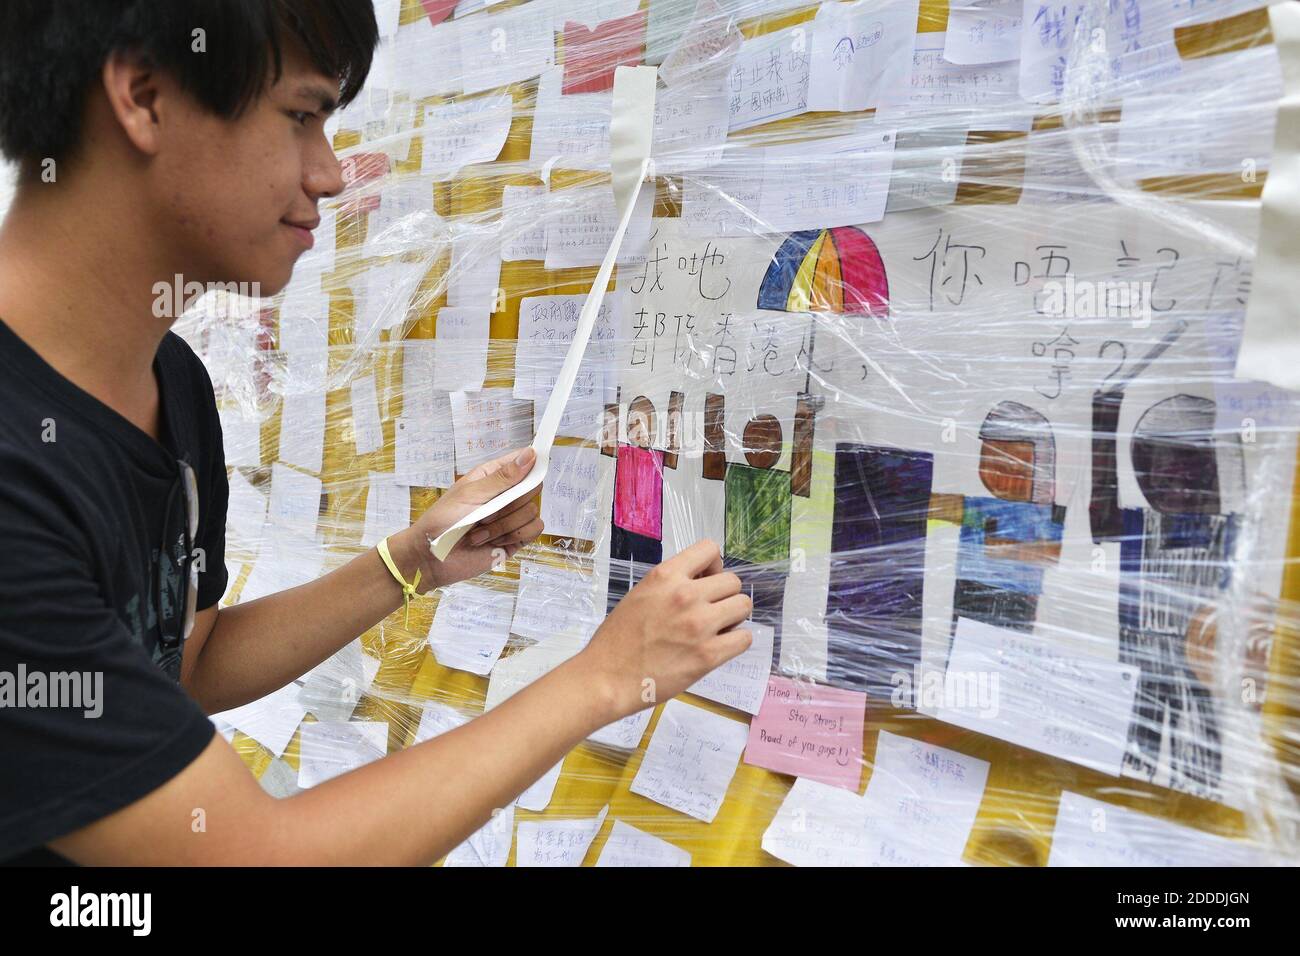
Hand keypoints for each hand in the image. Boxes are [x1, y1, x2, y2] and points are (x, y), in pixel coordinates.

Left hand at [397, 447, 544, 588]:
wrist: (432, 557)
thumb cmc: (443, 520)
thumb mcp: (471, 493)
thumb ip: (503, 477)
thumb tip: (529, 455)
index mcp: (492, 477)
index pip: (522, 462)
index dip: (532, 461)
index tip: (541, 459)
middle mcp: (505, 496)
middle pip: (532, 488)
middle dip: (510, 502)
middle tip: (486, 511)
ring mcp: (511, 518)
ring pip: (532, 511)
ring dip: (504, 525)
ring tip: (480, 532)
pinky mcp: (516, 539)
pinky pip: (534, 530)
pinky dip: (514, 536)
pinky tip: (494, 542)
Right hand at [575, 539, 752, 722]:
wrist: (607, 678)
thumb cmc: (618, 638)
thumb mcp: (641, 594)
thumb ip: (671, 584)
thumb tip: (704, 581)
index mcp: (665, 576)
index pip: (709, 549)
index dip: (713, 565)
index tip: (706, 580)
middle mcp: (685, 595)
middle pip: (733, 581)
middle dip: (724, 595)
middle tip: (710, 611)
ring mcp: (699, 625)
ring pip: (743, 606)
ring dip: (733, 617)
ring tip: (716, 629)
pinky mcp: (708, 655)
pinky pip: (743, 638)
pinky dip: (736, 642)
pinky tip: (720, 646)